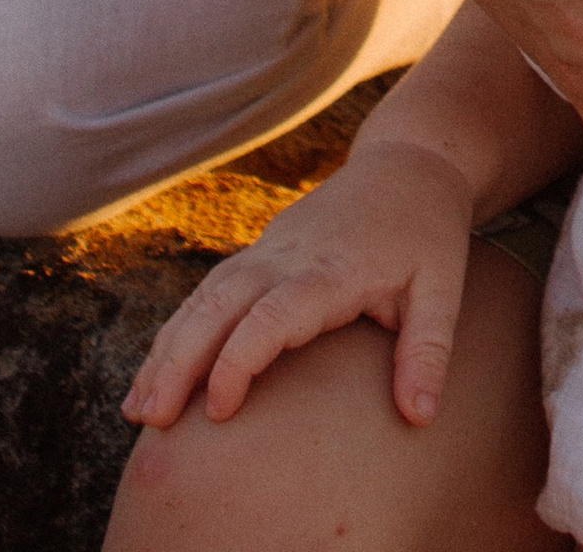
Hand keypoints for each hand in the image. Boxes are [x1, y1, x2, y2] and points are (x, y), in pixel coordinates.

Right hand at [122, 137, 473, 432]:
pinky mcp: (261, 251)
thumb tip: (420, 416)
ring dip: (169, 348)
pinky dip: (178, 329)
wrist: (408, 164)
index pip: (274, 313)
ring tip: (138, 408)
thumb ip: (429, 351)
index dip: (241, 358)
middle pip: (222, 302)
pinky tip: (156, 372)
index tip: (218, 409)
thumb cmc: (427, 233)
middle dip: (181, 359)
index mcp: (334, 267)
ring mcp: (270, 248)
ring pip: (206, 295)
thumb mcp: (443, 289)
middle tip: (150, 418)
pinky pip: (209, 290)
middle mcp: (291, 254)